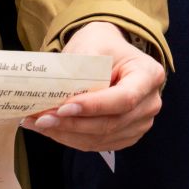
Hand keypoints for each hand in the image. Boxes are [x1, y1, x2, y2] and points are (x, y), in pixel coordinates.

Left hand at [31, 21, 164, 153]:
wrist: (109, 53)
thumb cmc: (102, 45)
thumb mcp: (92, 45)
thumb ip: (80, 69)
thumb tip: (56, 95)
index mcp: (149, 75)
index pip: (124, 98)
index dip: (94, 107)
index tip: (63, 107)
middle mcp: (150, 103)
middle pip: (112, 123)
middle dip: (73, 123)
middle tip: (41, 118)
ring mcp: (140, 122)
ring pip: (101, 137)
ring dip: (66, 134)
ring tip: (38, 123)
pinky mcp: (126, 135)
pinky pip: (97, 143)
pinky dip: (71, 138)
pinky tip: (50, 129)